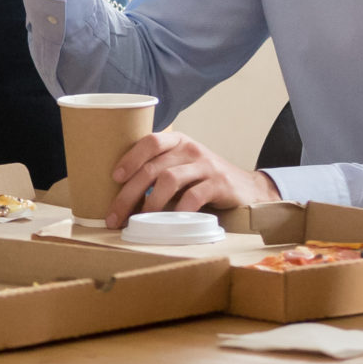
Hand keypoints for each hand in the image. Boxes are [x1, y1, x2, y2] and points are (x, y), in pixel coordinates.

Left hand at [102, 130, 278, 228]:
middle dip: (130, 193)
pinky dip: (178, 210)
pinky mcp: (219, 184)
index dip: (130, 158)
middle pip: (154, 167)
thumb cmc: (204, 179)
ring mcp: (206, 166)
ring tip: (140, 220)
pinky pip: (193, 197)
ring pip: (170, 180)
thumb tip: (121, 192)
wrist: (247, 188)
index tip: (115, 177)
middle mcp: (191, 149)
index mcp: (178, 141)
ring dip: (150, 203)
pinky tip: (169, 221)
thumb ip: (159, 170)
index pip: (150, 141)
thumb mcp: (182, 166)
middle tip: (116, 216)